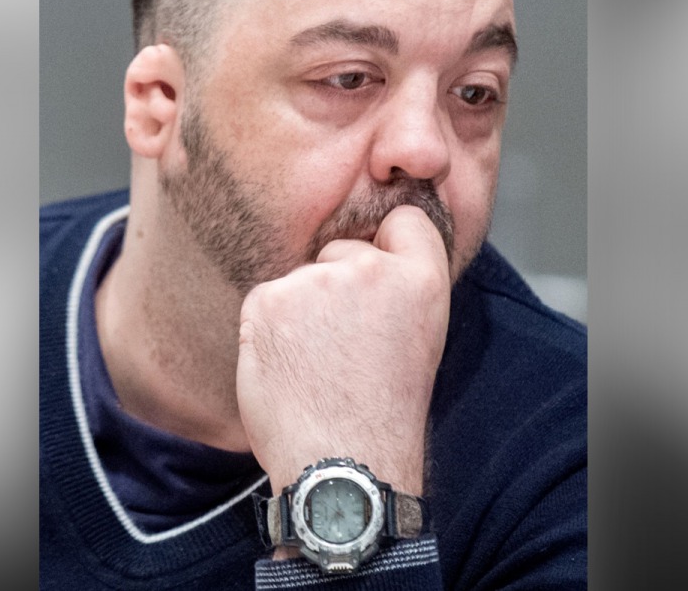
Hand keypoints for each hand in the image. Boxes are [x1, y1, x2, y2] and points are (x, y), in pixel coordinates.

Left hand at [236, 204, 450, 496]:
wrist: (342, 465)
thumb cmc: (383, 413)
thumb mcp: (422, 339)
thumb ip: (401, 289)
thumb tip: (369, 254)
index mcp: (421, 280)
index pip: (406, 221)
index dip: (389, 242)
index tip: (379, 274)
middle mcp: (370, 268)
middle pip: (343, 248)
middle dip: (338, 284)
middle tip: (344, 345)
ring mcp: (316, 280)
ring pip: (302, 277)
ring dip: (301, 310)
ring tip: (318, 365)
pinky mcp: (269, 298)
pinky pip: (266, 299)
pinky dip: (269, 329)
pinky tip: (290, 367)